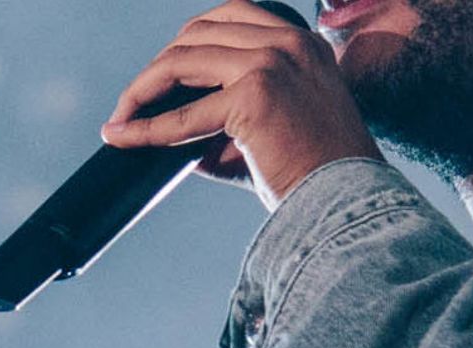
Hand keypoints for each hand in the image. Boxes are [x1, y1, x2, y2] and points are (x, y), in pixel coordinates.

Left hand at [101, 0, 382, 210]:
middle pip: (198, 32)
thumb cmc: (321, 175)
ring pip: (181, 60)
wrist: (350, 203)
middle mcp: (290, 44)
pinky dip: (147, 127)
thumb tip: (168, 127)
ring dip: (141, 90)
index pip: (231, 17)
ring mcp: (272, 63)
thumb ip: (233, 113)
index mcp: (304, 43)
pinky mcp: (255, 95)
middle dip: (158, 66)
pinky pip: (183, 113)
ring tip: (122, 117)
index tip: (166, 75)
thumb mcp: (280, 124)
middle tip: (133, 101)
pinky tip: (124, 136)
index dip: (188, 41)